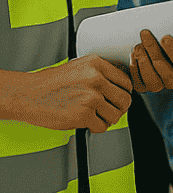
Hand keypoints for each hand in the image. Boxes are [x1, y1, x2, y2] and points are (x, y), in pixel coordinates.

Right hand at [3, 55, 132, 131]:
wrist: (28, 95)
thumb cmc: (50, 83)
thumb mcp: (79, 67)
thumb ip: (99, 74)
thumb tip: (117, 86)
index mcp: (97, 64)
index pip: (125, 81)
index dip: (124, 92)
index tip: (120, 98)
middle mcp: (96, 79)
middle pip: (125, 99)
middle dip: (120, 108)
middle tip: (112, 111)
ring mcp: (91, 97)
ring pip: (116, 114)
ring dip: (109, 119)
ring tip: (98, 117)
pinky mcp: (83, 115)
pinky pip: (102, 126)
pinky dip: (96, 128)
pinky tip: (88, 123)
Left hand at [128, 30, 172, 92]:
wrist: (149, 46)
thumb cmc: (162, 37)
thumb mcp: (172, 32)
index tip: (165, 37)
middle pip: (168, 75)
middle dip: (155, 53)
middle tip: (145, 35)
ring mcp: (158, 85)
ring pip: (153, 82)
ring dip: (144, 61)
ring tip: (137, 45)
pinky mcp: (142, 86)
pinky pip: (139, 84)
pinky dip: (135, 69)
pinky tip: (132, 56)